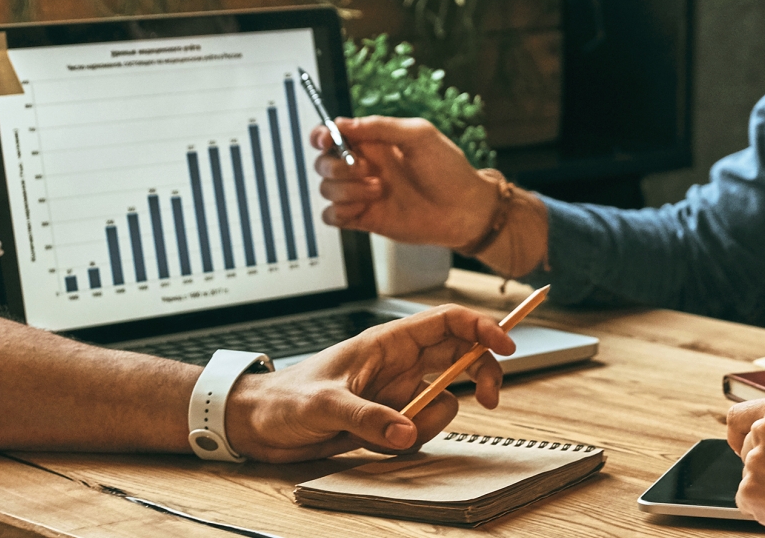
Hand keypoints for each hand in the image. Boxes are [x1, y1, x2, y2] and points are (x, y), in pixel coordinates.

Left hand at [223, 304, 515, 461]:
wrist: (259, 426)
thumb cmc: (283, 399)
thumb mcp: (323, 405)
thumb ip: (366, 417)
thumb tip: (405, 431)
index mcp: (386, 343)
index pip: (447, 321)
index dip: (482, 327)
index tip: (506, 346)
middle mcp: (397, 364)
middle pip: (461, 355)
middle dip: (481, 374)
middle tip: (489, 398)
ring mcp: (396, 391)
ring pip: (444, 399)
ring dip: (432, 420)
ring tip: (395, 432)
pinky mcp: (391, 418)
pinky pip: (421, 428)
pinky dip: (409, 440)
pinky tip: (378, 443)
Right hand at [312, 117, 496, 250]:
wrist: (465, 210)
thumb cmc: (449, 170)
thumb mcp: (420, 135)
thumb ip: (381, 126)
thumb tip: (344, 123)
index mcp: (374, 143)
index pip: (333, 135)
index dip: (321, 135)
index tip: (327, 139)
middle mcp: (365, 167)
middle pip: (323, 162)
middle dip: (337, 165)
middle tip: (367, 169)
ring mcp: (362, 193)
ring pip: (326, 189)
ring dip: (347, 189)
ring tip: (380, 189)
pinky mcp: (365, 218)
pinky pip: (332, 216)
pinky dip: (340, 212)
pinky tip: (363, 207)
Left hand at [728, 395, 764, 537]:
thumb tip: (761, 428)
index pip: (737, 416)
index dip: (740, 432)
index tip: (743, 443)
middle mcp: (763, 429)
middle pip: (745, 447)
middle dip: (763, 460)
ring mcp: (754, 461)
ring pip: (748, 473)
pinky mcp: (749, 491)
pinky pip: (746, 498)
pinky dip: (762, 505)